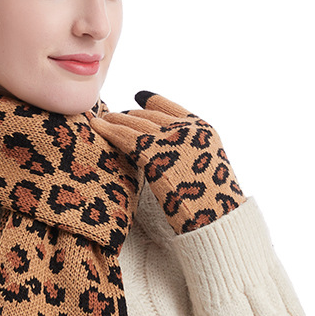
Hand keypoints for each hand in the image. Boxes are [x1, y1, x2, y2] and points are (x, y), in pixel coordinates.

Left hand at [92, 92, 245, 233]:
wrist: (218, 218)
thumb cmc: (212, 204)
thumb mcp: (205, 169)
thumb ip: (186, 153)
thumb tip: (166, 156)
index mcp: (202, 129)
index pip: (171, 108)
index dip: (152, 102)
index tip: (138, 97)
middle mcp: (187, 128)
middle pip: (149, 115)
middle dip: (127, 115)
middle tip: (110, 115)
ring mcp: (172, 138)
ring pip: (134, 123)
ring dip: (114, 120)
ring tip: (99, 120)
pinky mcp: (156, 153)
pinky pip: (126, 136)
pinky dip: (109, 130)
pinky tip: (96, 127)